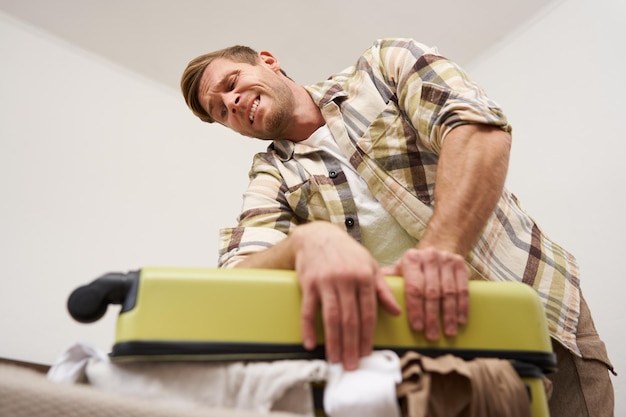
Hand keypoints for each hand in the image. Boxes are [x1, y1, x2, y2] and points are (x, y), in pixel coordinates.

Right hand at [292, 222, 400, 369]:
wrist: (318, 235)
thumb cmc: (347, 252)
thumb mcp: (370, 265)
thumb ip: (383, 289)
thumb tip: (396, 312)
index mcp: (365, 276)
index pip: (368, 313)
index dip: (367, 336)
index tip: (366, 353)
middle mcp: (346, 279)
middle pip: (350, 319)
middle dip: (351, 345)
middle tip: (351, 365)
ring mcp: (326, 281)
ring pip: (331, 318)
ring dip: (333, 342)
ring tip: (335, 360)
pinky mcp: (308, 283)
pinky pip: (308, 310)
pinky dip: (308, 328)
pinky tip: (309, 343)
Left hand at [383, 247, 468, 339]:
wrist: (437, 246)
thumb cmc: (414, 266)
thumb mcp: (399, 269)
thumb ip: (388, 282)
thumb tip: (371, 296)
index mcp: (411, 258)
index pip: (413, 288)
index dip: (415, 309)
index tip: (417, 327)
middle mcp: (429, 256)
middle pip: (431, 292)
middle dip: (431, 316)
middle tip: (431, 335)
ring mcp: (446, 259)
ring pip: (448, 292)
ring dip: (449, 315)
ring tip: (447, 332)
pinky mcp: (460, 264)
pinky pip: (463, 288)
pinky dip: (462, 306)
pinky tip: (460, 320)